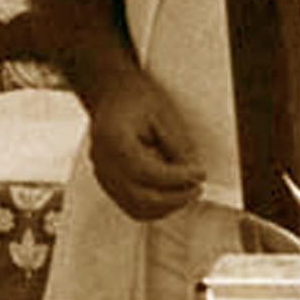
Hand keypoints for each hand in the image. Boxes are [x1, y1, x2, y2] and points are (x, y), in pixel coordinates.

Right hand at [84, 63, 208, 221]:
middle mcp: (102, 159)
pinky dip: (152, 206)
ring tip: (185, 193)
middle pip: (140, 198)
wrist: (111, 92)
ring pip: (135, 208)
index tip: (199, 173)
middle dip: (174, 199)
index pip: (148, 172)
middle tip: (195, 188)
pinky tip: (168, 194)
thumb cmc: (134, 97)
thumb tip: (190, 175)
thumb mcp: (162, 114)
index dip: (179, 178)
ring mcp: (100, 172)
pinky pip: (129, 204)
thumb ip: (177, 147)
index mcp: (113, 139)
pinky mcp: (105, 180)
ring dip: (165, 207)